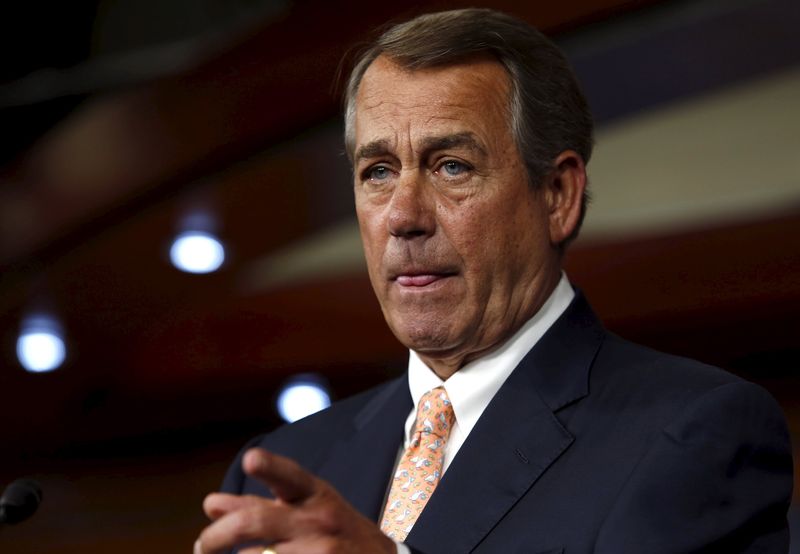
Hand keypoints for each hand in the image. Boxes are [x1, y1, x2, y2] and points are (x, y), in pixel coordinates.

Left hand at [195, 448, 397, 553]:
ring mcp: (319, 552)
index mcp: (315, 494)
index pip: (290, 475)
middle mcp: (318, 521)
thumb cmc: (337, 534)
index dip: (270, 466)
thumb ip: (262, 506)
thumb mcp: (309, 509)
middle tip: (201, 545)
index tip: (250, 460)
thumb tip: (211, 504)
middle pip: (256, 522)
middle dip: (217, 535)